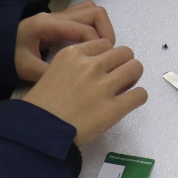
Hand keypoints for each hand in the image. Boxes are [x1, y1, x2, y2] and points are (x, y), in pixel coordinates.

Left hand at [15, 0, 116, 80]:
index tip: (104, 62)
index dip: (100, 44)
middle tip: (107, 54)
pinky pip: (84, 15)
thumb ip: (49, 74)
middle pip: (94, 12)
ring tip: (102, 49)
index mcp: (48, 24)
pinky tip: (91, 46)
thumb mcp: (26, 69)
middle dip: (106, 32)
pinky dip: (94, 27)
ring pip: (91, 11)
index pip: (84, 29)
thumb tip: (74, 83)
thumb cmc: (7, 56)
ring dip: (102, 27)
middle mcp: (55, 15)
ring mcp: (58, 15)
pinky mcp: (59, 19)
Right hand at [22, 39, 146, 144]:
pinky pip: (140, 94)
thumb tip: (100, 68)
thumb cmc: (40, 107)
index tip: (103, 68)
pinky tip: (129, 102)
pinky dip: (138, 96)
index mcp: (72, 54)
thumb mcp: (52, 72)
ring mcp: (102, 87)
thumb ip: (75, 66)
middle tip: (118, 77)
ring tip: (125, 88)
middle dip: (123, 63)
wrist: (37, 134)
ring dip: (133, 76)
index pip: (104, 43)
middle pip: (124, 52)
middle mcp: (89, 66)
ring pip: (135, 68)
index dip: (107, 56)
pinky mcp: (113, 109)